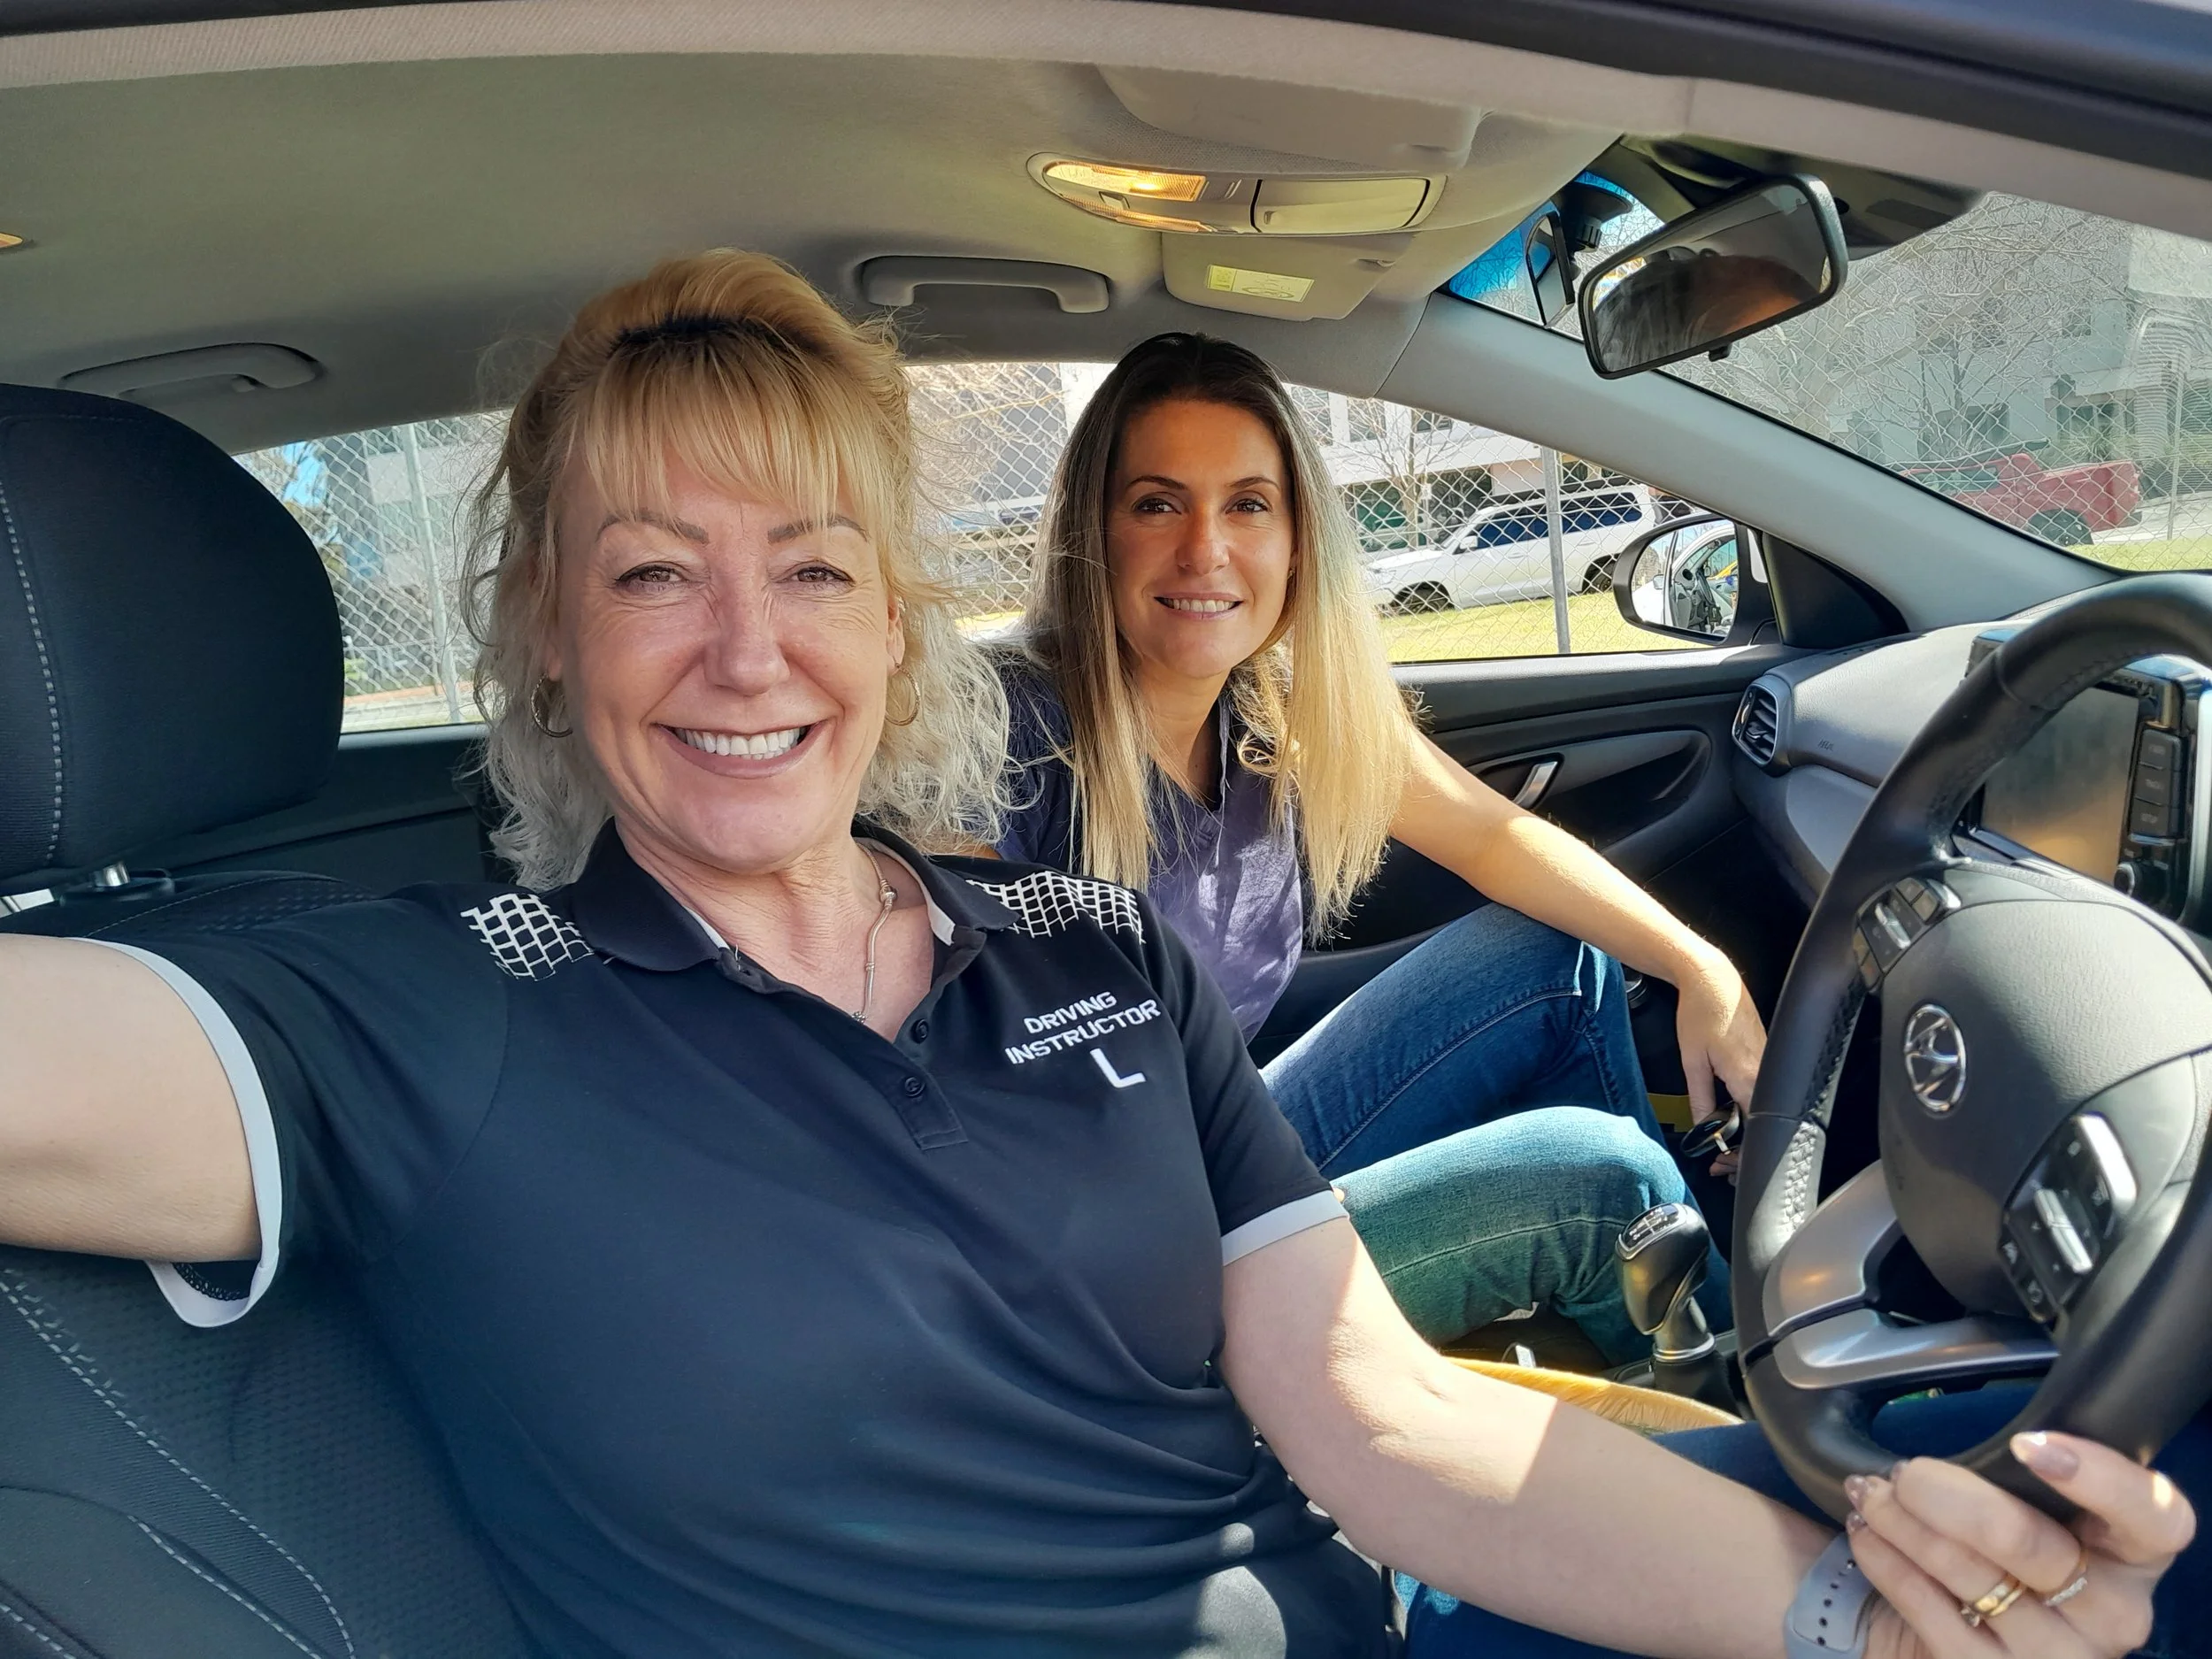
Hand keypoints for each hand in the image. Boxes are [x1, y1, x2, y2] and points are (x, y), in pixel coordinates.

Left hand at [1673, 952, 1764, 1176]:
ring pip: (1763, 1109)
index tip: (1723, 1166)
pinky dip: (1748, 1109)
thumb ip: (1700, 1099)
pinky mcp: (1764, 1055)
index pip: (1755, 1130)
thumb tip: (1704, 1127)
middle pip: (1762, 1124)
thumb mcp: (1692, 1060)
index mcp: (1748, 1076)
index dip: (1740, 1154)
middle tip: (1720, 1164)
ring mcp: (1767, 1063)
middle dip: (1742, 1149)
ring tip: (1723, 1144)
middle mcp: (1764, 1072)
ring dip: (1745, 1131)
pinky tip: (1732, 1116)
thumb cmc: (1701, 1012)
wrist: (1712, 978)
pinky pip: (1761, 1091)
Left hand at [1850, 1433, 2192, 1658]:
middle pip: (2029, 1542)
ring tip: (1871, 1493)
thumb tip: (1994, 1427)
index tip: (2028, 1444)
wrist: (1959, 1635)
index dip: (2102, 1479)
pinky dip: (1887, 1561)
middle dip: (1946, 1494)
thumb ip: (2031, 1476)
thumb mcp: (2037, 1510)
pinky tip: (1867, 1533)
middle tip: (1906, 1472)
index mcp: (2132, 1557)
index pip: (2155, 1518)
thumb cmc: (2004, 1553)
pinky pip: (1929, 1610)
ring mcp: (2056, 1655)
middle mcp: (2111, 1613)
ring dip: (1902, 1522)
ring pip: (1968, 1572)